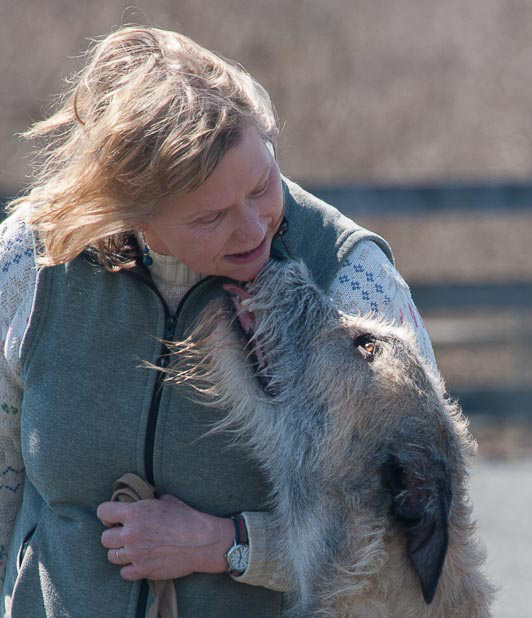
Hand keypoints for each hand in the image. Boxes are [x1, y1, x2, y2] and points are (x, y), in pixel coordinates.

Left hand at [96, 494, 234, 580]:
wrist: (202, 541)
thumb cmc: (187, 517)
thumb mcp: (166, 500)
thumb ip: (147, 503)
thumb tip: (141, 502)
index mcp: (134, 513)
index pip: (103, 512)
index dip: (107, 514)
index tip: (114, 518)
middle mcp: (131, 534)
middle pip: (105, 538)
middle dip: (114, 535)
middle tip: (126, 534)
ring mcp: (136, 554)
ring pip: (112, 556)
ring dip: (120, 552)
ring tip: (133, 548)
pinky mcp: (143, 570)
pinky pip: (124, 572)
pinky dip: (129, 567)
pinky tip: (140, 561)